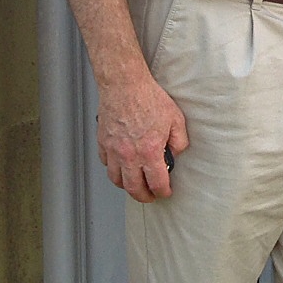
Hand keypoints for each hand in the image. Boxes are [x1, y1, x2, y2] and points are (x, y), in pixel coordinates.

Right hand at [96, 72, 188, 202]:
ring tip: (135, 185)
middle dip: (144, 197)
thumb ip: (179, 141)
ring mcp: (113, 150)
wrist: (124, 85)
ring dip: (127, 186)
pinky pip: (106, 164)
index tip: (165, 192)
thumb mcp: (176, 119)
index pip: (156, 183)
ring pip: (116, 179)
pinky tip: (121, 166)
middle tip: (150, 196)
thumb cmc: (149, 98)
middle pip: (134, 188)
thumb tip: (176, 154)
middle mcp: (129, 155)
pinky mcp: (103, 142)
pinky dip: (114, 170)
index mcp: (149, 151)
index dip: (163, 192)